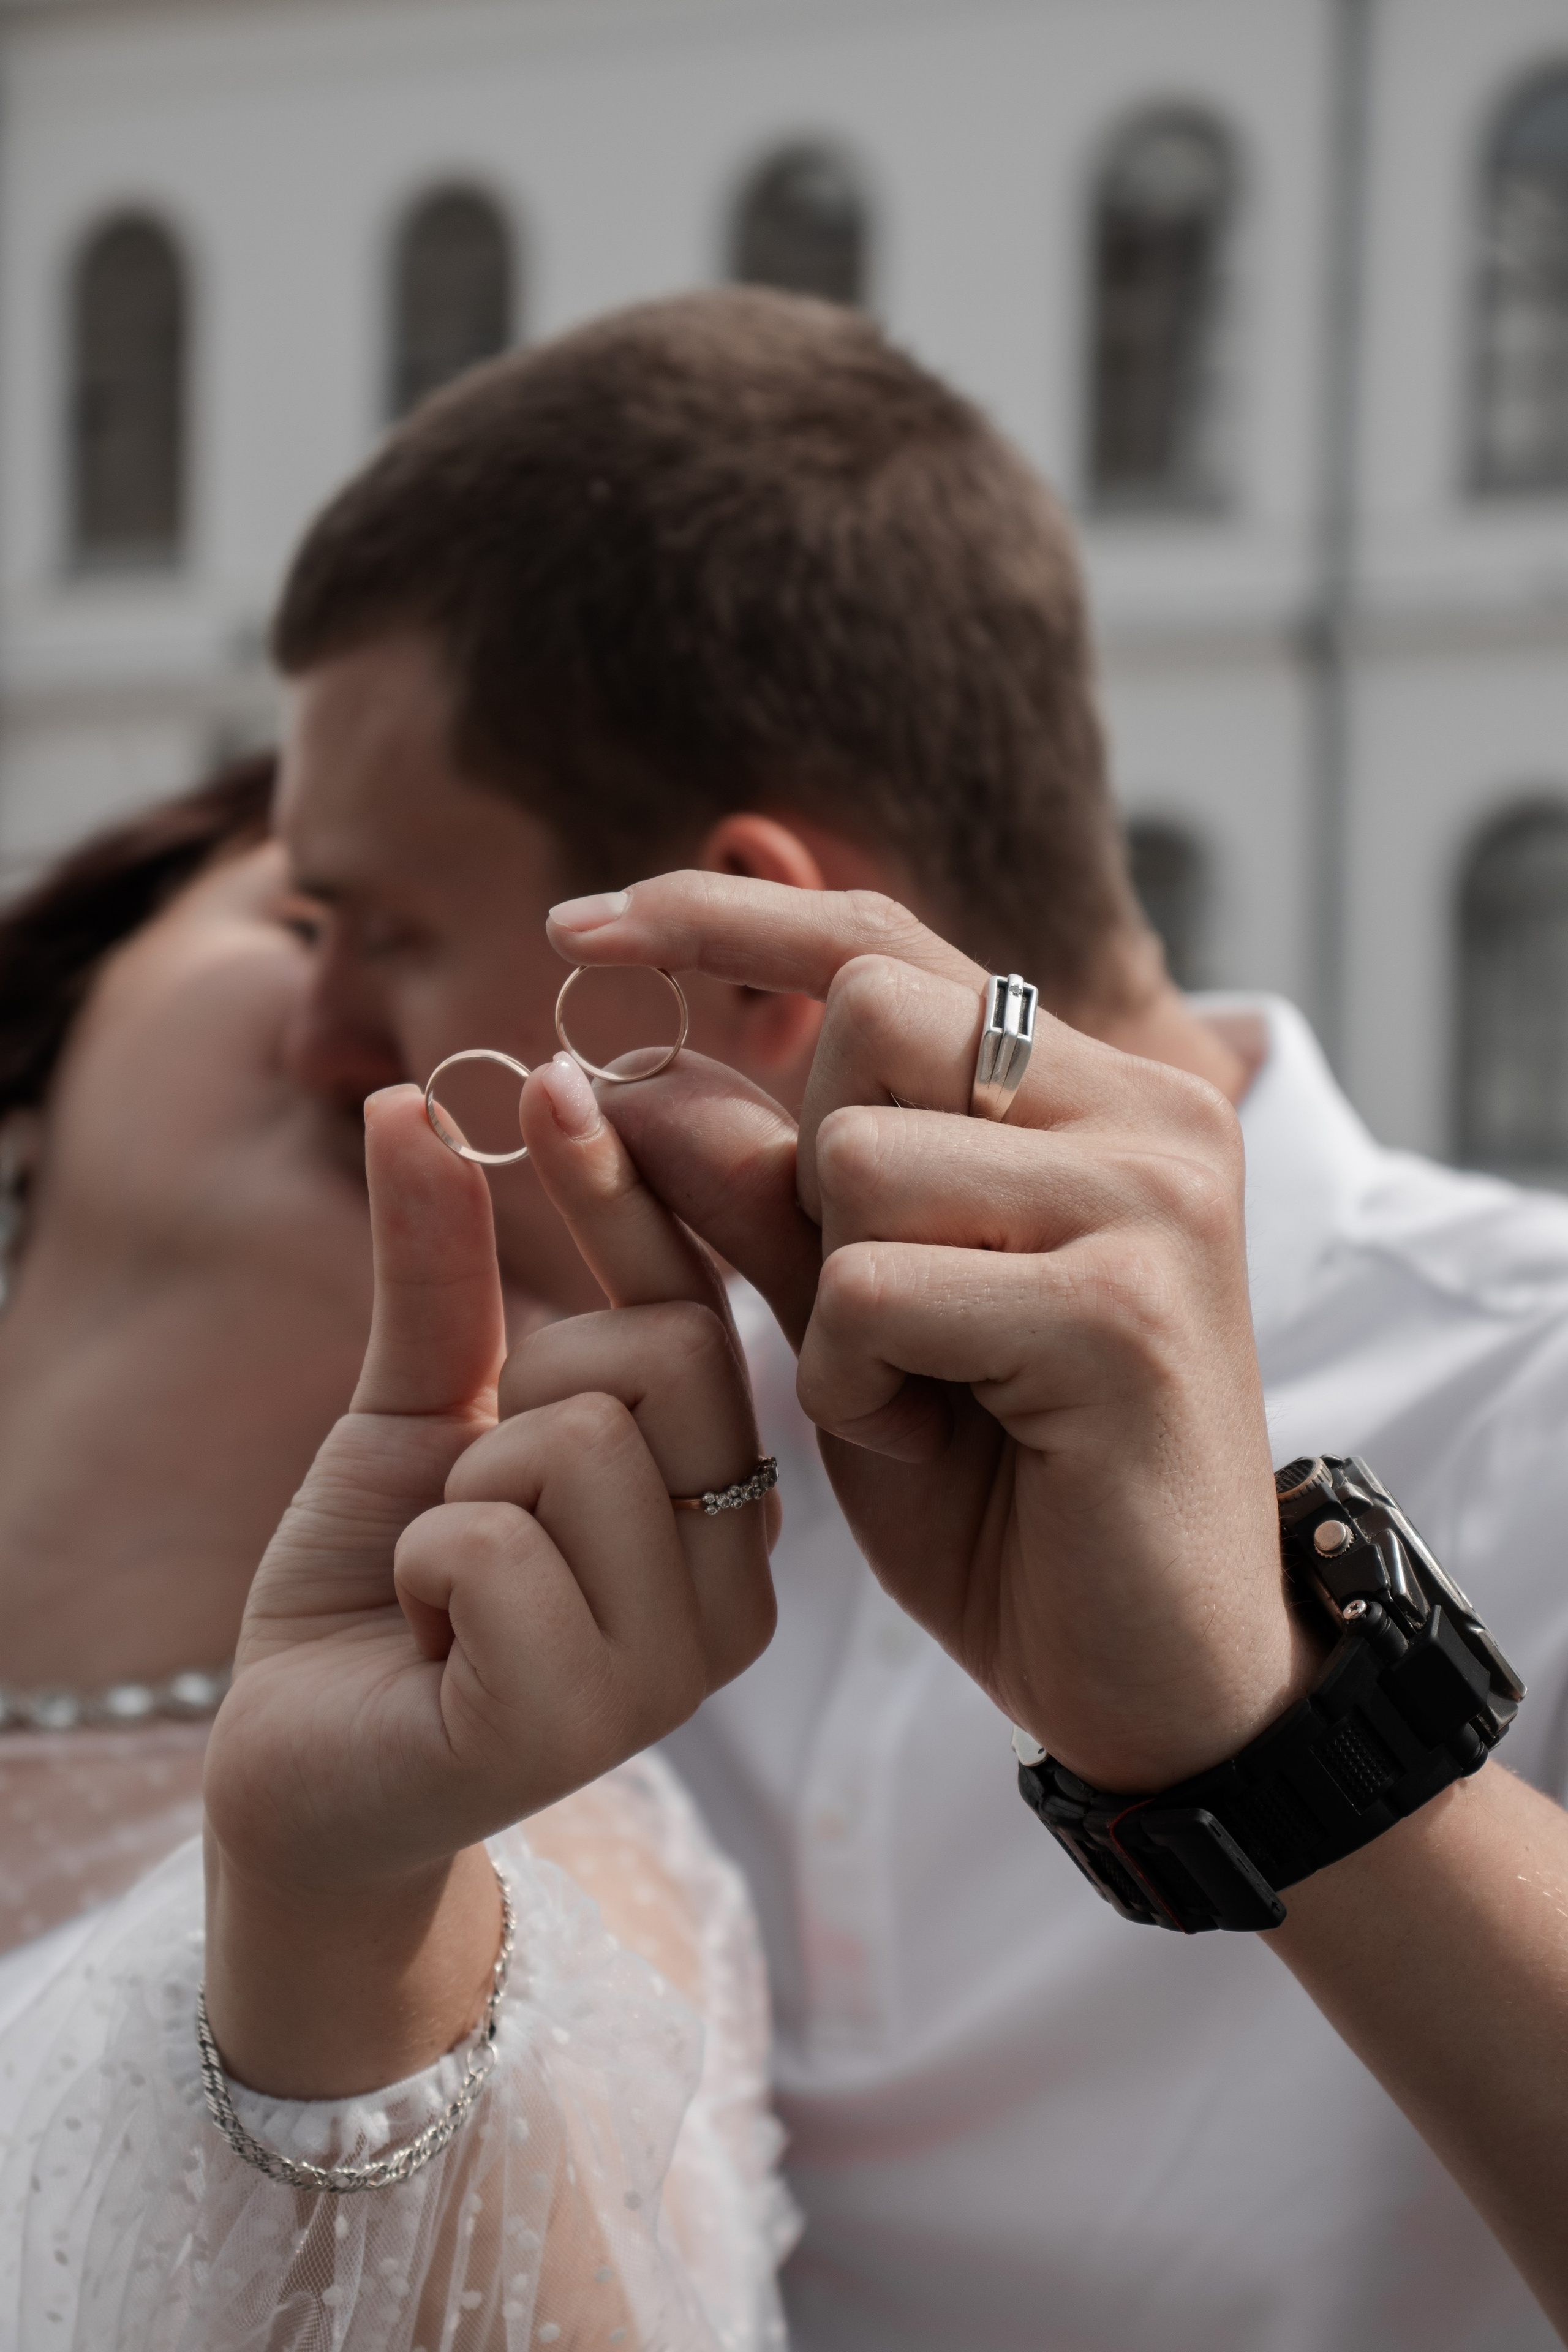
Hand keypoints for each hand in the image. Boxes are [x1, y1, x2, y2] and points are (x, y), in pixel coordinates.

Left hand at [203, 1057, 774, 2095]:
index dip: (630, 1192)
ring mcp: (677, 1661)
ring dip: (461, 1493)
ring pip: (575, 1445)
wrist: (298, 1761)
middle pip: (658, 1358)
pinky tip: (430, 1636)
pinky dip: (424, 1565)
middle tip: (477, 1489)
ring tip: (452, 1579)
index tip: (555, 1083)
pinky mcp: (581, 1720)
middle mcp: (736, 1574)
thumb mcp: (418, 1403)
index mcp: (723, 1494)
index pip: (703, 1306)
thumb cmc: (377, 1583)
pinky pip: (495, 1546)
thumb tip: (415, 1097)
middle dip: (521, 1394)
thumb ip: (443, 1266)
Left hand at [548, 874, 1312, 1792]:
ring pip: (859, 1154)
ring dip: (834, 1298)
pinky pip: (877, 1287)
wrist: (1155, 1669)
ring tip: (922, 1394)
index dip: (727, 917)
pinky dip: (859, 1381)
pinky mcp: (1123, 1310)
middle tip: (877, 1305)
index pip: (885, 942)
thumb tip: (630, 1074)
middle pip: (869, 1010)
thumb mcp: (857, 1320)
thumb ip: (760, 1197)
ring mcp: (1150, 1201)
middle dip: (809, 1161)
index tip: (582, 923)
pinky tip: (935, 1440)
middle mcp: (1145, 1115)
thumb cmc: (1007, 1489)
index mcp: (1095, 1096)